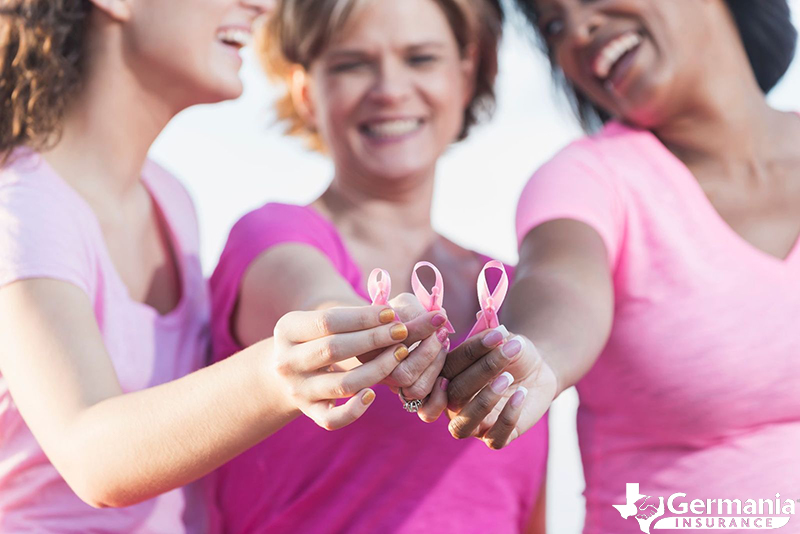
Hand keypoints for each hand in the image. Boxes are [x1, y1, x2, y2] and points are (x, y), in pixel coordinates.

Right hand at [269, 305, 409, 429]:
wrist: (288, 371)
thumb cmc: (317, 337)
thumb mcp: (322, 321)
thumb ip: (351, 317)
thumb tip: (390, 314)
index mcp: (287, 330)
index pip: (328, 321)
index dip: (362, 317)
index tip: (390, 313)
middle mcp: (286, 361)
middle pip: (334, 349)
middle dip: (373, 339)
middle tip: (402, 331)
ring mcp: (297, 390)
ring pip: (342, 384)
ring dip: (377, 369)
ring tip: (400, 353)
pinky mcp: (309, 412)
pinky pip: (333, 419)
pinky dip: (355, 410)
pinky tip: (373, 394)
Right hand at [376, 293, 449, 413]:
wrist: (393, 328)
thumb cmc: (398, 312)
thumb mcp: (403, 305)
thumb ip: (415, 310)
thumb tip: (440, 318)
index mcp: (367, 349)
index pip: (393, 344)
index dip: (420, 330)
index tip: (438, 316)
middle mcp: (376, 373)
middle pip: (404, 374)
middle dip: (429, 352)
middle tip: (441, 331)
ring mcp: (394, 386)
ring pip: (416, 389)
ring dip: (436, 365)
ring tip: (443, 343)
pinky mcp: (412, 397)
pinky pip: (426, 410)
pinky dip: (440, 398)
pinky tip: (445, 376)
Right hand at [441, 328, 556, 448]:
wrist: (536, 369)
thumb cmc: (511, 351)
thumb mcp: (502, 340)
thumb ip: (490, 338)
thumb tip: (493, 337)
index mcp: (445, 377)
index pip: (448, 367)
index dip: (471, 351)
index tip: (498, 335)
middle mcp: (452, 404)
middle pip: (454, 395)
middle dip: (482, 372)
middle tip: (507, 353)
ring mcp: (472, 423)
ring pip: (462, 426)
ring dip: (483, 402)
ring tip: (507, 378)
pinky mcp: (494, 436)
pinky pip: (494, 439)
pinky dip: (508, 418)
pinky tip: (521, 394)